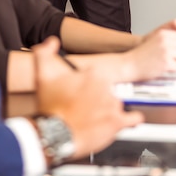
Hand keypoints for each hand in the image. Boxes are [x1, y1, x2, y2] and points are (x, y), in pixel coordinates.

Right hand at [32, 37, 143, 159]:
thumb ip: (44, 53)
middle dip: (97, 97)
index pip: (97, 75)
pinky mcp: (118, 123)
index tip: (81, 90)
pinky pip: (134, 118)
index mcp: (93, 74)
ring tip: (94, 117)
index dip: (87, 84)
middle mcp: (106, 87)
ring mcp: (113, 105)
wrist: (54, 135)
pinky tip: (124, 121)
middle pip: (107, 89)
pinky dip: (131, 120)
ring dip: (108, 109)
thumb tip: (52, 41)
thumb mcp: (42, 75)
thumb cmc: (50, 108)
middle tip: (85, 106)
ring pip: (116, 103)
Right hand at [126, 19, 175, 80]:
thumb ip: (172, 40)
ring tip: (167, 62)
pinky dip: (173, 69)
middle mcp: (165, 40)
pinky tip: (163, 67)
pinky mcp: (166, 61)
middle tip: (172, 58)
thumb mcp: (157, 42)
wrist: (130, 64)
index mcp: (163, 33)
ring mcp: (166, 50)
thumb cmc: (142, 55)